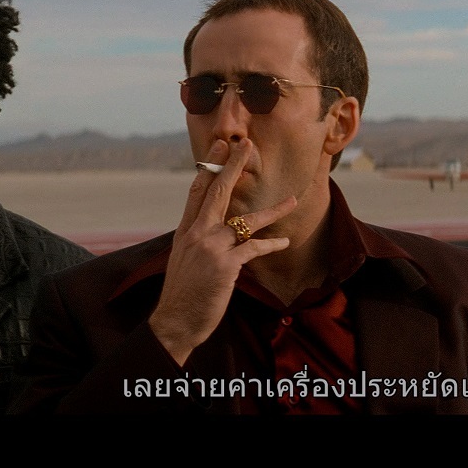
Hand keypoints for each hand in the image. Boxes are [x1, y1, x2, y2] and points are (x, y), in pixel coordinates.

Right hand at [148, 138, 295, 365]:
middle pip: (217, 192)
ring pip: (246, 221)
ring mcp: (211, 248)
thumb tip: (210, 228)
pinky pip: (254, 248)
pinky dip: (271, 244)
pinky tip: (284, 242)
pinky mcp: (226, 266)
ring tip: (292, 202)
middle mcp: (196, 234)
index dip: (209, 167)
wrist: (175, 322)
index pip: (197, 191)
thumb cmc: (183, 293)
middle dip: (232, 166)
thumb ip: (196, 240)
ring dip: (273, 211)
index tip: (220, 147)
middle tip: (245, 145)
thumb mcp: (182, 259)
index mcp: (185, 231)